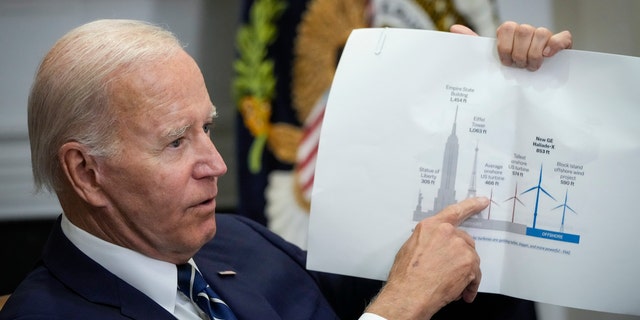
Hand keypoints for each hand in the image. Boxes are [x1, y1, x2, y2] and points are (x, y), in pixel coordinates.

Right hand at [365, 197, 488, 318]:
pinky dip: (470, 285)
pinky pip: (475, 275)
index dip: (471, 205)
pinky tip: (460, 292)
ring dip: (465, 272)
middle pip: (464, 241)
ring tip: (452, 285)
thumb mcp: (410, 248)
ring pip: (471, 258)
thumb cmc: (406, 276)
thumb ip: (427, 240)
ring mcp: (460, 246)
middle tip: (450, 271)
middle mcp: (447, 232)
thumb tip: (434, 246)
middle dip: (460, 256)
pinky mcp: (469, 262)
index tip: (483, 201)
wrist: (409, 294)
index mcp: (431, 226)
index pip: (455, 211)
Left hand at [450, 21, 572, 70]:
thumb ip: (474, 44)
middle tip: (518, 68)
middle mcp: (528, 33)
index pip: (506, 28)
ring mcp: (545, 37)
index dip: (504, 46)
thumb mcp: (490, 60)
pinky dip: (555, 45)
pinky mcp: (562, 45)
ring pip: (541, 32)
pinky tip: (548, 56)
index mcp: (510, 34)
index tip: (505, 63)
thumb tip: (454, 28)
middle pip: (523, 30)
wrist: (531, 90)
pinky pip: (563, 37)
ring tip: (532, 68)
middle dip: (519, 53)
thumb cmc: (508, 74)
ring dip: (534, 54)